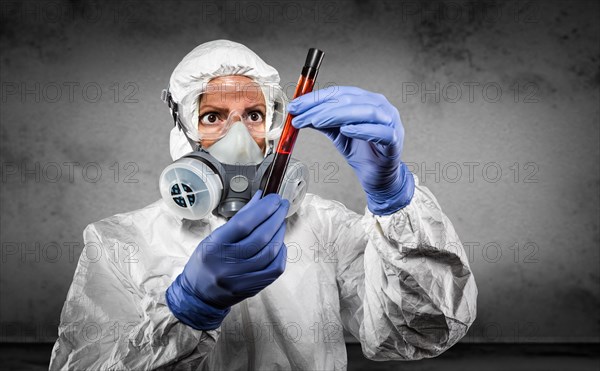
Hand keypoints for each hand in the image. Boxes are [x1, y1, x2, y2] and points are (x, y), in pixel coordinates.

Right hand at [166, 191, 288, 329]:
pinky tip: (279, 243)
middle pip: (260, 237)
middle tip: (282, 206)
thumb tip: (260, 198)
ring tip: (280, 222)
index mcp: (215, 246)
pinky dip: (281, 253)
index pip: (243, 224)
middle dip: (276, 217)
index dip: (263, 209)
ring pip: (270, 252)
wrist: (199, 294)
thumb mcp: (215, 237)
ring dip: (279, 233)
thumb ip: (240, 218)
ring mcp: (240, 278)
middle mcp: (227, 263)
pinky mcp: (251, 288)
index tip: (274, 198)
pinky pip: (275, 268)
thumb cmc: (207, 260)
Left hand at [288, 86, 414, 214]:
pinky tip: (346, 130)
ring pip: (366, 111)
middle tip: (301, 115)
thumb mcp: (337, 134)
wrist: (378, 177)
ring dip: (338, 115)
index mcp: (366, 101)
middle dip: (321, 106)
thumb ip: (323, 121)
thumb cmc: (362, 152)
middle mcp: (380, 107)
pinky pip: (380, 132)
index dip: (316, 97)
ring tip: (317, 121)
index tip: (296, 105)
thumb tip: (300, 113)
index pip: (340, 92)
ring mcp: (390, 122)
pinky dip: (362, 129)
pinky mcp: (394, 140)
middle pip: (350, 100)